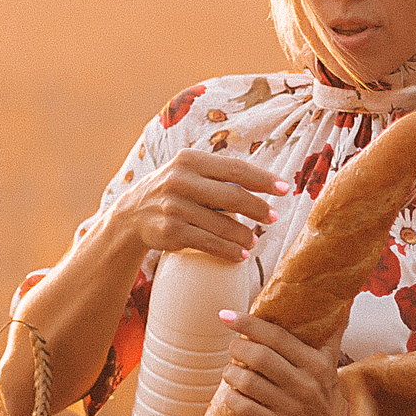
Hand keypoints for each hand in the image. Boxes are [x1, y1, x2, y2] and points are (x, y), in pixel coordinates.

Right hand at [112, 149, 287, 263]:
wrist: (131, 216)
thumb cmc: (172, 192)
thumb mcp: (188, 173)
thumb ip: (219, 175)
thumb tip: (265, 185)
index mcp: (189, 159)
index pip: (235, 168)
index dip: (263, 179)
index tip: (285, 189)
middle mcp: (180, 180)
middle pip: (232, 196)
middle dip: (258, 209)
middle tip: (273, 218)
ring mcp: (174, 206)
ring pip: (223, 224)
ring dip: (245, 235)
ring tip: (255, 241)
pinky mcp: (171, 231)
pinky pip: (209, 243)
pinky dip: (229, 251)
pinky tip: (241, 255)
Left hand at [215, 310, 338, 415]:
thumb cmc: (325, 393)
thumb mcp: (331, 362)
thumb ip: (330, 333)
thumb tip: (341, 301)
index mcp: (316, 364)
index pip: (277, 336)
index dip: (249, 324)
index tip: (227, 316)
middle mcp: (304, 384)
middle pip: (259, 357)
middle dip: (237, 348)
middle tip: (233, 347)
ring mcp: (290, 408)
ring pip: (248, 382)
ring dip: (231, 373)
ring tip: (231, 370)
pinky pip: (244, 408)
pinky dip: (232, 397)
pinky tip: (234, 393)